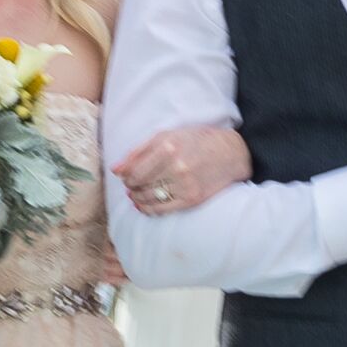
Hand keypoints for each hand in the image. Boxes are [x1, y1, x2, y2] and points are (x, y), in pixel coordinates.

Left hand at [115, 123, 249, 217]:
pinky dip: (148, 209)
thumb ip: (138, 152)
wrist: (231, 153)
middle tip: (131, 187)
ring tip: (137, 195)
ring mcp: (185, 185)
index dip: (126, 178)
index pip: (134, 172)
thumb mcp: (166, 136)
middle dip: (131, 188)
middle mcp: (176, 166)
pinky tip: (145, 205)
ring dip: (137, 199)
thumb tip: (115, 170)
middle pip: (139, 186)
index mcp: (168, 146)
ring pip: (148, 199)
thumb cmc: (196, 140)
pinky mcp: (192, 199)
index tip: (126, 177)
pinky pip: (162, 210)